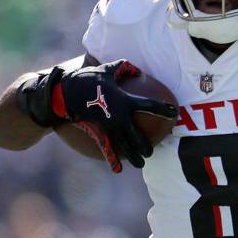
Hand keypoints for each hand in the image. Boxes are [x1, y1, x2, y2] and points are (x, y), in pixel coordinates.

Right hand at [19, 60, 175, 172]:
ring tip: (141, 164)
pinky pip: (107, 148)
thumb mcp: (105, 69)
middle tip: (152, 151)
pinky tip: (118, 169)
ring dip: (134, 156)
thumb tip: (136, 69)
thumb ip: (122, 68)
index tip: (174, 112)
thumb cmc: (86, 79)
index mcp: (125, 101)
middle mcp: (120, 117)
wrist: (64, 93)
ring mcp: (109, 127)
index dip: (163, 109)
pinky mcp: (98, 132)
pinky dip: (113, 160)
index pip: (150, 106)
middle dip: (146, 145)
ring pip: (125, 146)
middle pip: (138, 135)